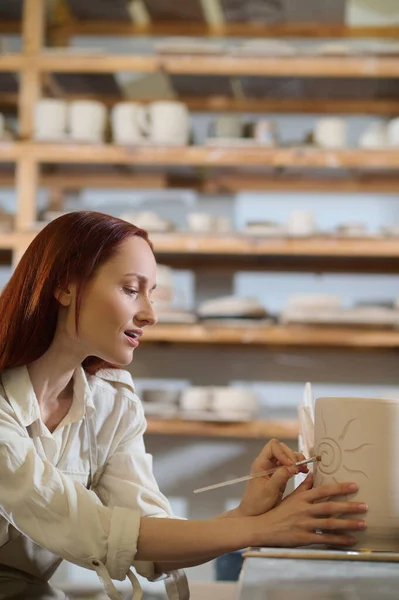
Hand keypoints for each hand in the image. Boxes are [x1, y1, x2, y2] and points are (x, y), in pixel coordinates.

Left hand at [237, 438, 308, 516]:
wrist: (253, 515)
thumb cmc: (257, 503)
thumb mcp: (269, 491)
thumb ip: (280, 477)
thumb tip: (292, 466)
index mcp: (261, 464)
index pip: (273, 446)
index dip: (283, 452)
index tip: (289, 465)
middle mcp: (267, 463)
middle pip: (282, 449)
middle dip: (292, 456)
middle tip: (300, 467)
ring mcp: (274, 468)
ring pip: (287, 456)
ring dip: (297, 460)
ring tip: (304, 469)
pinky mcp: (280, 475)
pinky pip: (290, 465)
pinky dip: (297, 466)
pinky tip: (303, 472)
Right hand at [253, 474, 367, 547]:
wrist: (263, 527)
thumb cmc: (278, 511)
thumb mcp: (290, 497)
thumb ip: (303, 487)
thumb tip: (312, 474)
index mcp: (302, 498)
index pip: (324, 491)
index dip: (339, 488)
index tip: (354, 486)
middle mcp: (304, 509)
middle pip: (330, 507)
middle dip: (349, 506)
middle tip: (365, 506)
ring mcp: (304, 524)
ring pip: (330, 523)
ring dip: (348, 524)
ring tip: (363, 524)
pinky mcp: (304, 538)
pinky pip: (325, 538)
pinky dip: (339, 540)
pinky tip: (350, 540)